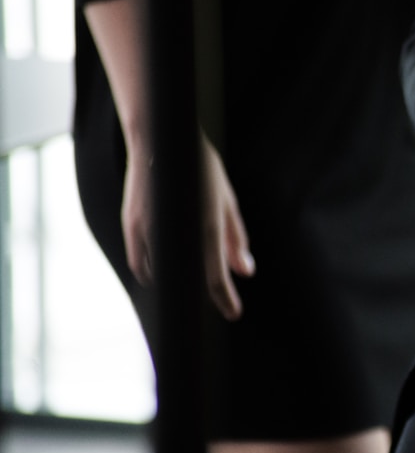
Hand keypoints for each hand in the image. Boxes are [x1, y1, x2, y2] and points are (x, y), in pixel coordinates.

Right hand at [120, 136, 254, 320]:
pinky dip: (154, 271)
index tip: (234, 313)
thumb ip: (236, 238)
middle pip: (191, 280)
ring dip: (179, 281)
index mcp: (207, 229)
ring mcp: (150, 232)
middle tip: (219, 297)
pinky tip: (164, 272)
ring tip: (193, 281)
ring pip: (164, 274)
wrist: (160, 139)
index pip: (216, 279)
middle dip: (205, 292)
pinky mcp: (131, 226)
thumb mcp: (227, 202)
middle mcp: (177, 235)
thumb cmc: (201, 168)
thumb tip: (245, 271)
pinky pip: (141, 262)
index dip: (226, 300)